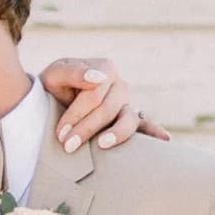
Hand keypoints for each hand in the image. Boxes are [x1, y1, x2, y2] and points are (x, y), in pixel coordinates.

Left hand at [37, 56, 170, 151]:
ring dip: (116, 134)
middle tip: (67, 146)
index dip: (77, 114)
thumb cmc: (53, 87)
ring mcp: (127, 104)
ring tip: (102, 145)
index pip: (95, 93)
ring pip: (128, 119)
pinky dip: (154, 132)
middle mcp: (120, 86)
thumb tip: (98, 78)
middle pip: (108, 109)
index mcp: (105, 69)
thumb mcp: (55, 74)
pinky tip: (164, 140)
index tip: (61, 133)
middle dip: (86, 128)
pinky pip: (145, 125)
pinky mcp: (130, 120)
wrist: (50, 102)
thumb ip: (74, 72)